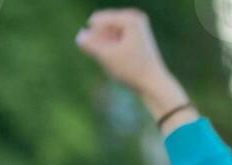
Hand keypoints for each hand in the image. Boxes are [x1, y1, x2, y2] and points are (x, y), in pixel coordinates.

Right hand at [75, 9, 190, 120]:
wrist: (151, 80)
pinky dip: (109, 46)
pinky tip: (118, 57)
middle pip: (102, 25)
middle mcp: (134, 16)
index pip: (97, 20)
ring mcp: (135, 24)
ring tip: (118, 57)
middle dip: (99, 41)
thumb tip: (79, 35)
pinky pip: (112, 36)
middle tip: (114, 55)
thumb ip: (90, 45)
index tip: (107, 53)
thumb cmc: (130, 69)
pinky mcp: (134, 34)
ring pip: (106, 31)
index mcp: (130, 18)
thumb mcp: (106, 56)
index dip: (94, 39)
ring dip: (103, 45)